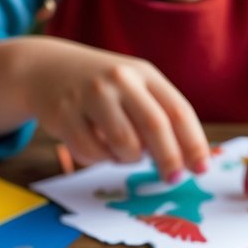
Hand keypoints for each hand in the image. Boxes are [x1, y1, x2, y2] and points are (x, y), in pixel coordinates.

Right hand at [0, 37, 208, 180]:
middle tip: (173, 178)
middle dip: (169, 158)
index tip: (201, 168)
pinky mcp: (64, 114)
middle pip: (155, 126)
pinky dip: (99, 159)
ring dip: (129, 159)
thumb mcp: (134, 87)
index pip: (178, 110)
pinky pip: (92, 153)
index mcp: (144, 73)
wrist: (46, 69)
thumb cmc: (102, 88)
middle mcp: (119, 80)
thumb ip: (159, 116)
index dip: (193, 143)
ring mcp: (90, 95)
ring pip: (124, 144)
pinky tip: (96, 146)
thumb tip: (186, 160)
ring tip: (124, 153)